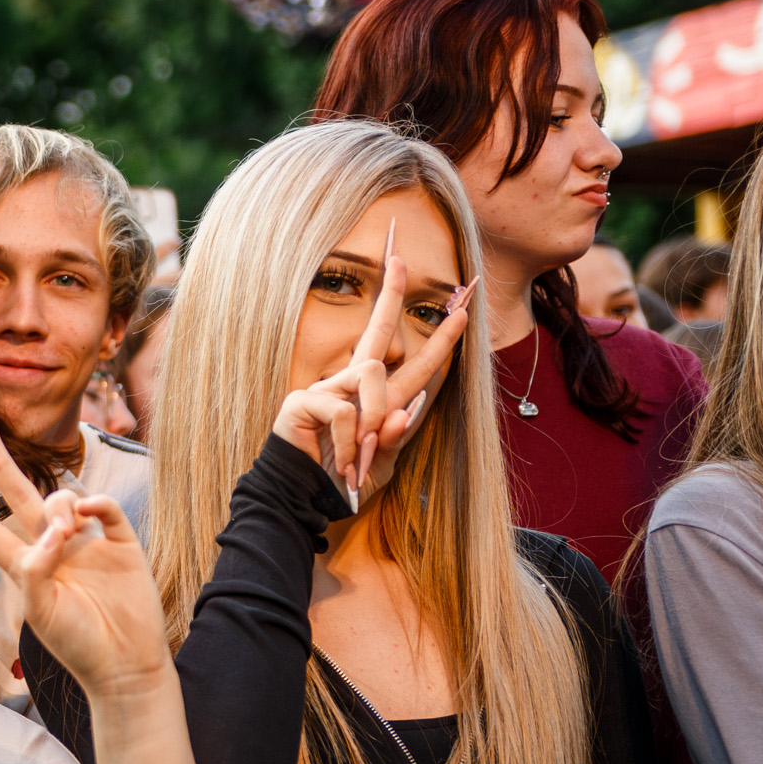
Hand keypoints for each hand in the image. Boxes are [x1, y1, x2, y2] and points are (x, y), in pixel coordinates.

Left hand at [0, 430, 167, 694]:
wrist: (125, 665)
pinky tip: (87, 511)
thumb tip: (49, 533)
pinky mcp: (121, 544)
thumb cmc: (78, 645)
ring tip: (65, 530)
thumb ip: (35, 572)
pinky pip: (105, 509)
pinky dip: (96, 503)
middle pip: (22, 498)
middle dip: (2, 466)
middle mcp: (54, 549)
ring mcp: (88, 544)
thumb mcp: (42, 613)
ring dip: (59, 505)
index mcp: (27, 567)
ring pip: (64, 501)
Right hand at [272, 255, 470, 506]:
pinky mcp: (303, 402)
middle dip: (390, 296)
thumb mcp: (380, 467)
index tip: (461, 313)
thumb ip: (394, 440)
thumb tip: (406, 410)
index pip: (411, 365)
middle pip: (377, 334)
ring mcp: (324, 390)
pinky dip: (348, 440)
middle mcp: (351, 388)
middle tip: (401, 259)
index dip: (438, 341)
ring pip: (371, 373)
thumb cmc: (341, 486)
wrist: (302, 503)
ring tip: (359, 452)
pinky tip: (339, 461)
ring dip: (374, 414)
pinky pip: (343, 409)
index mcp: (375, 402)